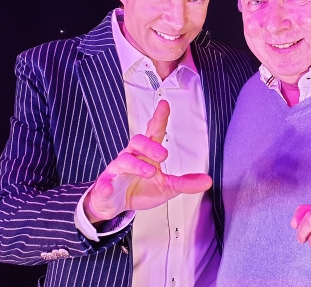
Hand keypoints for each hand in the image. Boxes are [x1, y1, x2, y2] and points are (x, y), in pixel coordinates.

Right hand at [84, 100, 212, 222]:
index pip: (153, 132)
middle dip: (150, 146)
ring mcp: (117, 170)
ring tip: (149, 171)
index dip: (158, 118)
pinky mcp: (105, 185)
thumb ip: (185, 183)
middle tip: (163, 154)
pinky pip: (103, 183)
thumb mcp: (167, 187)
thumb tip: (207, 181)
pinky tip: (107, 187)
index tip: (165, 105)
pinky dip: (105, 185)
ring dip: (136, 165)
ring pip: (123, 160)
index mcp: (146, 154)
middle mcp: (131, 157)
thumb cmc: (140, 188)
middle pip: (137, 142)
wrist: (115, 204)